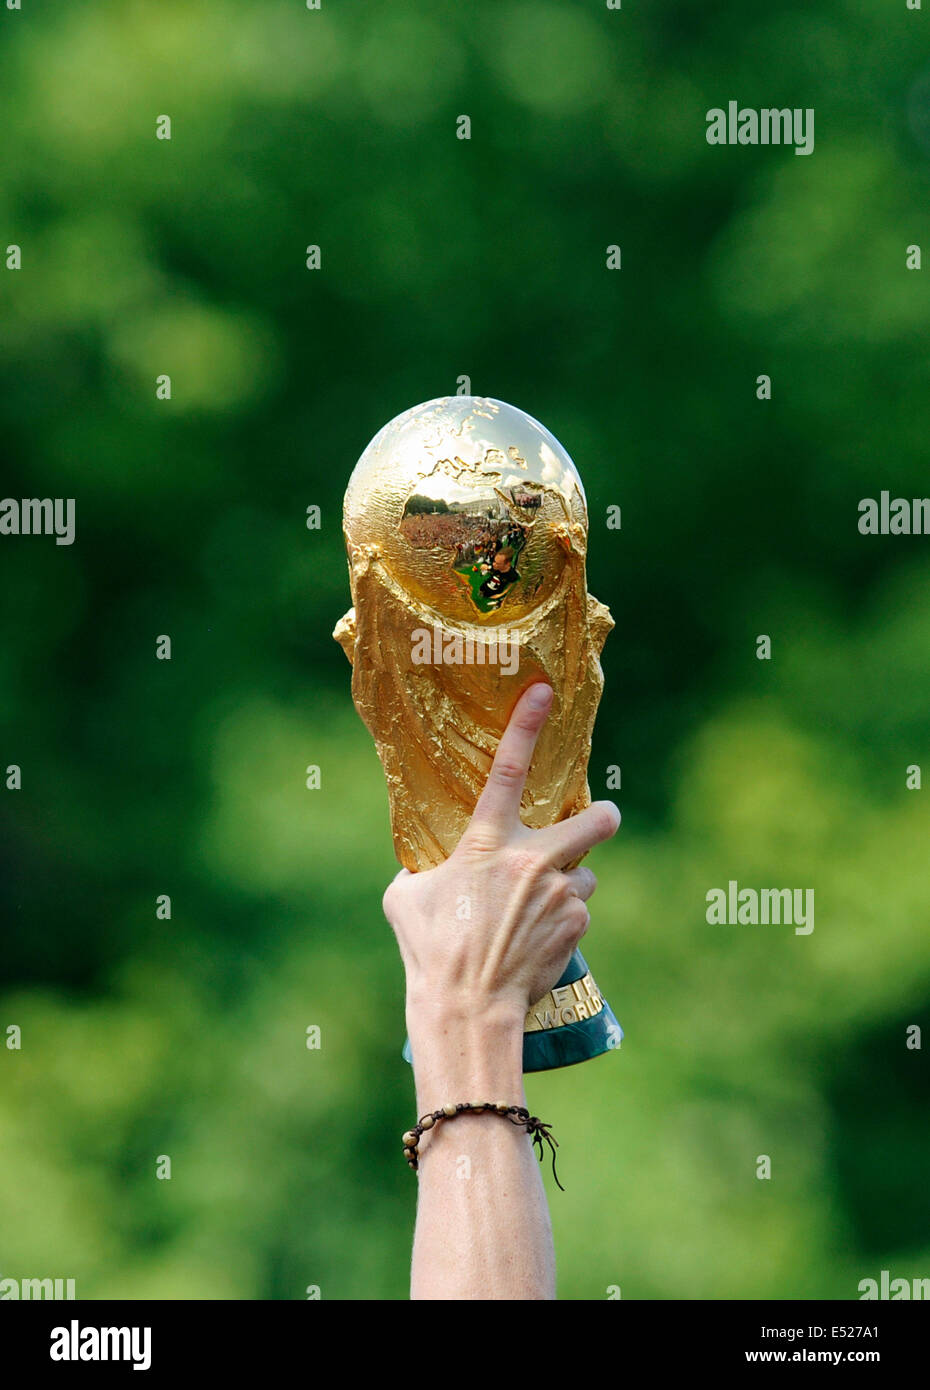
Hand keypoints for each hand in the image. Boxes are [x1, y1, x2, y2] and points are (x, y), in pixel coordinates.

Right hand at [382, 682, 620, 1033]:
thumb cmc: (430, 949)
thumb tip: (429, 865)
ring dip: (568, 886)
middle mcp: (532, 860)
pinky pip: (579, 913)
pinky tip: (536, 940)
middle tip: (599, 820)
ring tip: (534, 912)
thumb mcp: (407, 896)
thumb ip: (425, 867)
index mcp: (486, 843)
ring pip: (584, 876)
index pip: (508, 770)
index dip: (527, 726)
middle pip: (596, 821)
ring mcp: (561, 894)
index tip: (545, 692)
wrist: (468, 1007)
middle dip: (604, 816)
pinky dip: (563, 921)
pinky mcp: (577, 926)